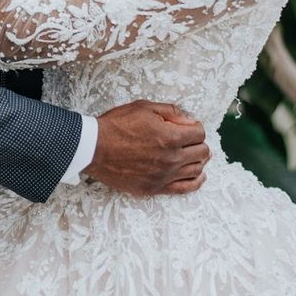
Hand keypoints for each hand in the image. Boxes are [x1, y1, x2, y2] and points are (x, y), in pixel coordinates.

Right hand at [87, 101, 209, 196]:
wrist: (94, 148)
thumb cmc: (116, 126)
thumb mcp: (144, 108)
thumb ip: (171, 111)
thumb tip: (189, 120)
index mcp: (171, 137)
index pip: (199, 134)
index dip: (195, 127)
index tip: (189, 127)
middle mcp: (171, 159)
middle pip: (202, 152)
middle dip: (198, 143)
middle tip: (189, 139)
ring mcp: (164, 176)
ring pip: (196, 170)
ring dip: (198, 160)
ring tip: (193, 155)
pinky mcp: (155, 188)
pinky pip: (185, 188)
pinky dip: (196, 181)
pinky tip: (199, 176)